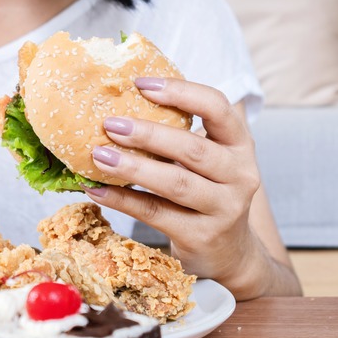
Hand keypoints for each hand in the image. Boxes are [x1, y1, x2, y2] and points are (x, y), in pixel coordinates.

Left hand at [81, 77, 262, 290]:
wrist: (229, 253)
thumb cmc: (206, 195)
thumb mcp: (206, 162)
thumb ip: (178, 137)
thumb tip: (117, 107)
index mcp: (239, 145)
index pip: (217, 107)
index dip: (180, 92)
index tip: (140, 84)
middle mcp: (240, 175)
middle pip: (193, 148)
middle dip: (148, 134)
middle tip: (110, 124)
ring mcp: (224, 209)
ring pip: (175, 183)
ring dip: (133, 167)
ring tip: (99, 155)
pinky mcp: (202, 236)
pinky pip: (156, 213)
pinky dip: (123, 201)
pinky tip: (97, 190)